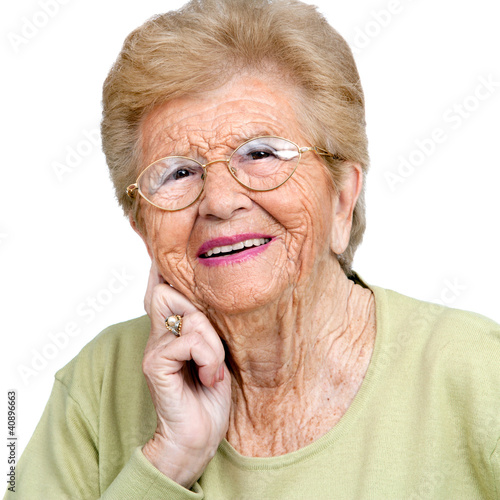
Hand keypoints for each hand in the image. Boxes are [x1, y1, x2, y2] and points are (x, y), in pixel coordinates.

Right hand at [141, 263, 230, 487]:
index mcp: (170, 330)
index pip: (159, 289)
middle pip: (168, 292)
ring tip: (213, 369)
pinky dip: (208, 358)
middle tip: (213, 349)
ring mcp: (154, 349)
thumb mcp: (214, 352)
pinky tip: (209, 377)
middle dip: (202, 313)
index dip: (161, 269)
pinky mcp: (156, 365)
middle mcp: (156, 335)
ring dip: (212, 343)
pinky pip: (189, 341)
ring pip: (189, 318)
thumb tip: (214, 297)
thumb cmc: (209, 396)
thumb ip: (205, 326)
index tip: (162, 251)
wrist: (196, 438)